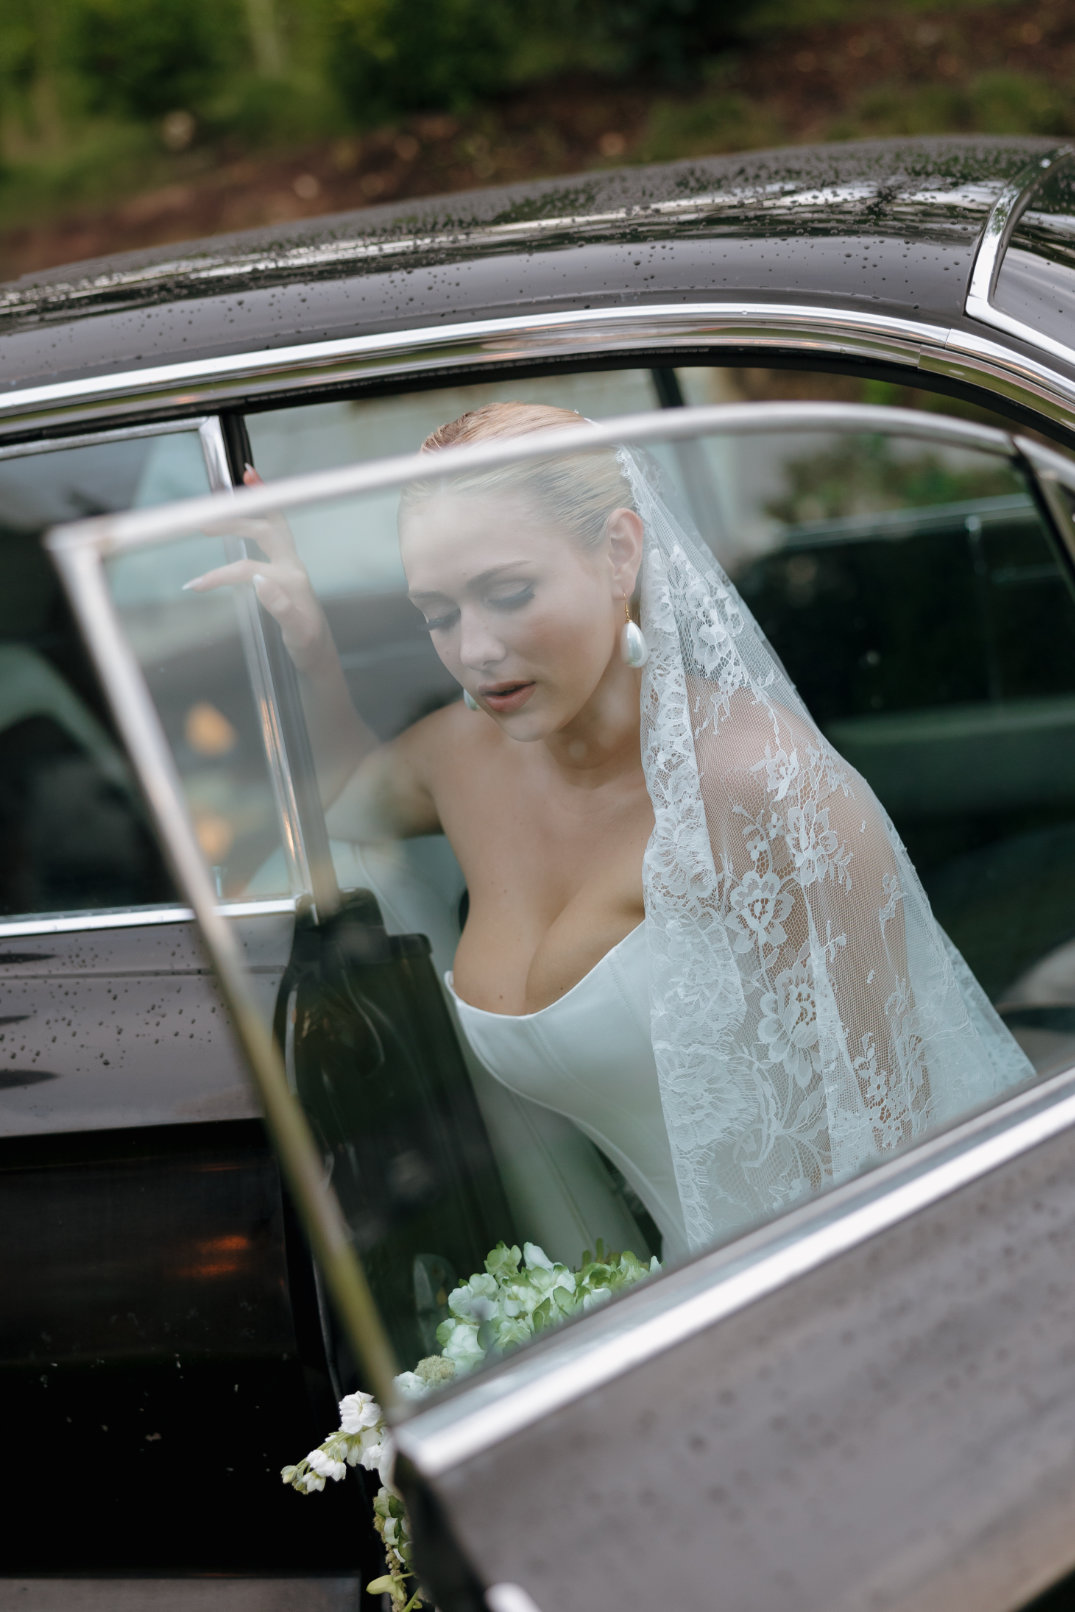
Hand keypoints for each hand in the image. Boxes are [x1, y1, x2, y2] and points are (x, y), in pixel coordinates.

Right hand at [184, 465, 331, 675]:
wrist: (321, 653)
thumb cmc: (308, 646)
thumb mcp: (297, 634)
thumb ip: (280, 606)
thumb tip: (258, 580)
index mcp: (292, 580)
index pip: (249, 569)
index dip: (220, 575)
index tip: (194, 585)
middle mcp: (293, 566)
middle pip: (263, 531)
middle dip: (235, 522)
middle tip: (204, 522)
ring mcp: (291, 563)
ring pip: (276, 522)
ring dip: (261, 500)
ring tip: (248, 474)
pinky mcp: (287, 566)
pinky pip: (276, 529)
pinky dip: (267, 509)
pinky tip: (254, 500)